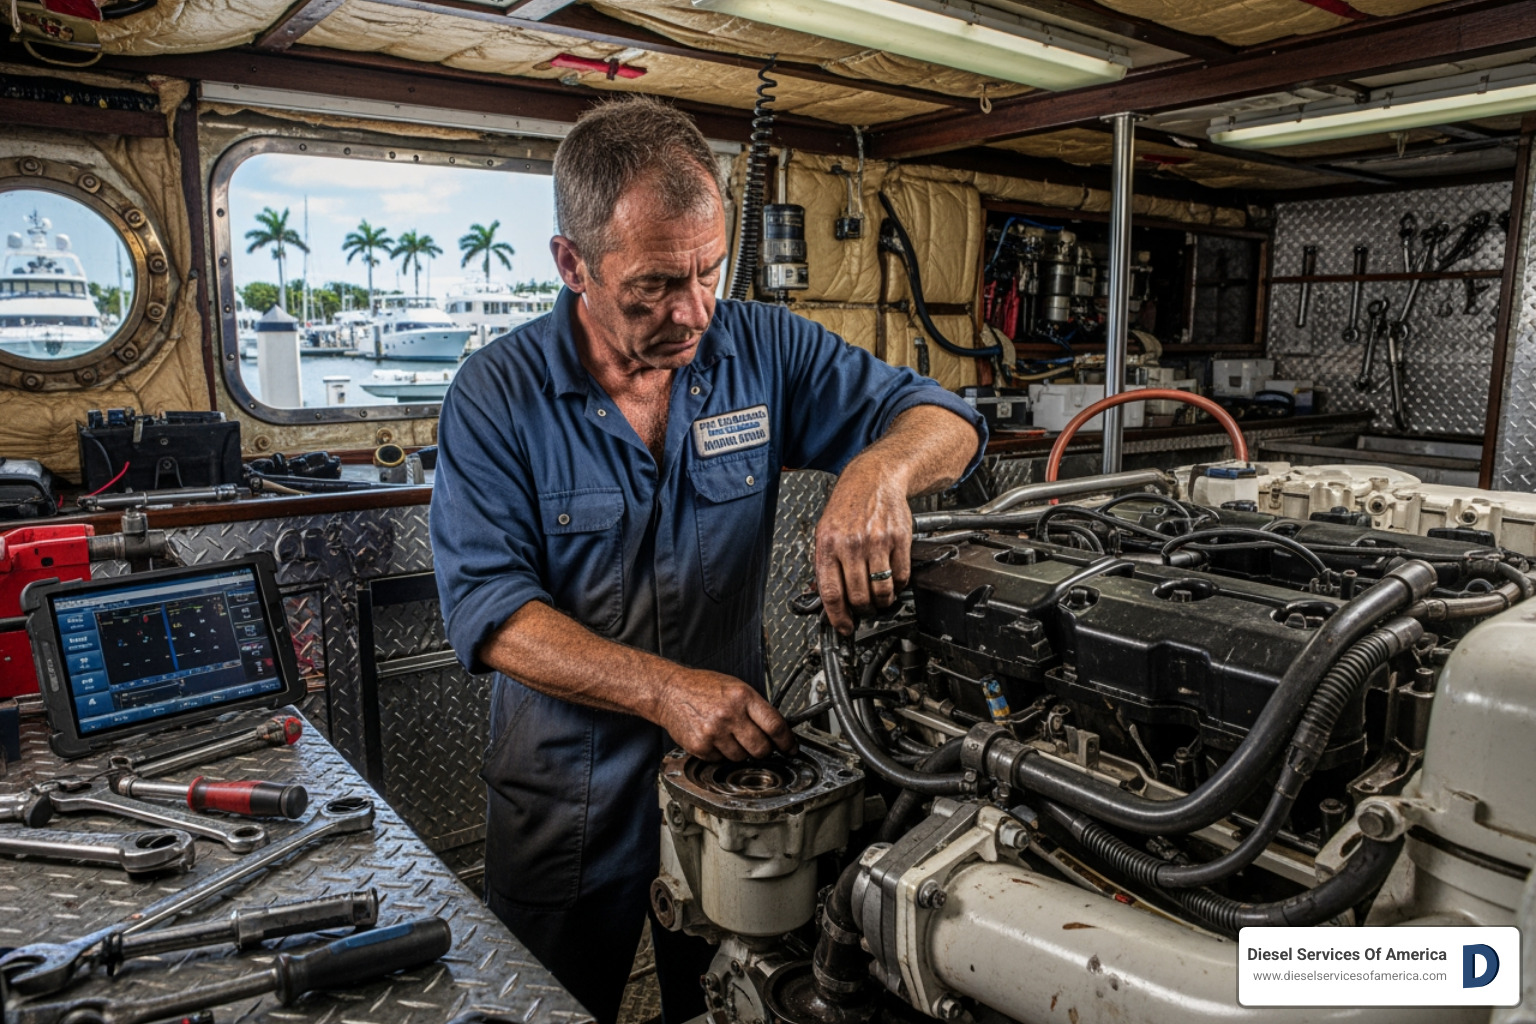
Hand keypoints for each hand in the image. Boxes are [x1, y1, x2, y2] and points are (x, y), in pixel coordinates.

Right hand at [655, 668, 794, 760]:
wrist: (669, 691)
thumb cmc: (702, 687)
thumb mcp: (734, 687)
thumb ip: (755, 707)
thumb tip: (776, 729)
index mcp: (742, 696)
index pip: (775, 725)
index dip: (787, 741)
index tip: (790, 748)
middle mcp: (729, 714)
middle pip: (761, 748)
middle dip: (765, 750)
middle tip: (761, 746)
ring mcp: (714, 732)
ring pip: (742, 757)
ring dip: (741, 752)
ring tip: (730, 736)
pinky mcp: (701, 746)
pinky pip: (722, 760)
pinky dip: (722, 754)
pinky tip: (715, 738)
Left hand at [815, 461, 912, 634]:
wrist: (874, 480)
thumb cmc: (848, 507)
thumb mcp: (825, 532)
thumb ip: (825, 565)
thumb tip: (825, 600)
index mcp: (828, 544)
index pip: (831, 593)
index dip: (838, 617)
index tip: (844, 627)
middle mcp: (851, 544)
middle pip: (858, 596)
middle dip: (862, 610)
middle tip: (864, 609)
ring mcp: (877, 542)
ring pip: (882, 590)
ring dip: (882, 602)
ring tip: (880, 598)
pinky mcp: (899, 539)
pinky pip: (901, 576)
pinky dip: (898, 585)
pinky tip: (893, 580)